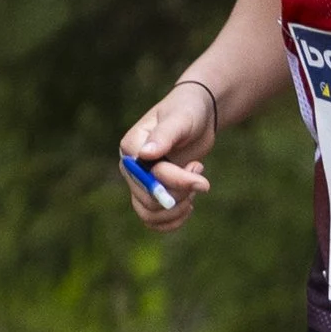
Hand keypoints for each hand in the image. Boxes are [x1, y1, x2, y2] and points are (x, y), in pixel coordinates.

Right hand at [119, 79, 216, 232]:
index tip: (198, 168)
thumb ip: (164, 136)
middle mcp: (130, 168)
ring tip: (196, 186)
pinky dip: (173, 220)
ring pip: (150, 214)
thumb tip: (145, 154)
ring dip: (178, 209)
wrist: (197, 117)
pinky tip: (190, 205)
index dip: (172, 179)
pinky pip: (154, 220)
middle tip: (200, 172)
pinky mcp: (152, 193)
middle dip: (180, 192)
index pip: (145, 175)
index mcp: (131, 147)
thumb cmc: (187, 111)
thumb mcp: (180, 119)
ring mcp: (140, 183)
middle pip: (148, 199)